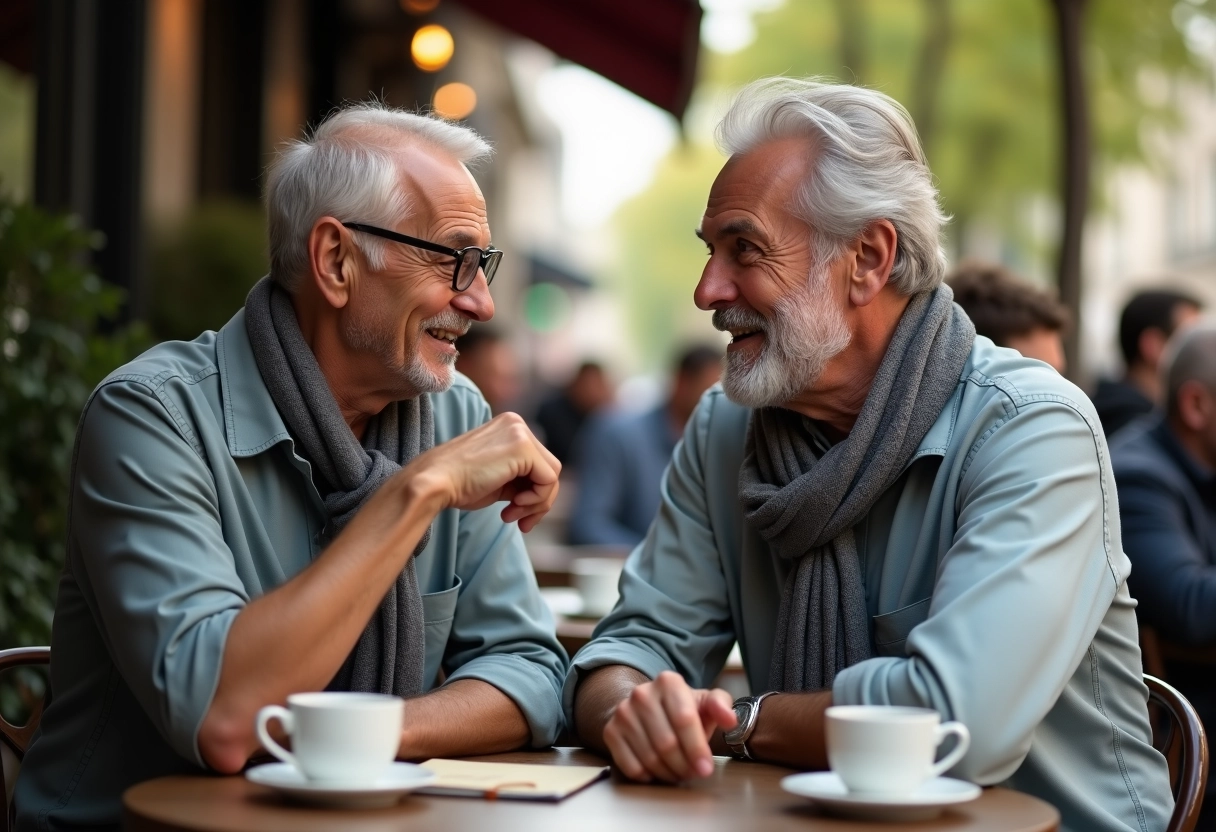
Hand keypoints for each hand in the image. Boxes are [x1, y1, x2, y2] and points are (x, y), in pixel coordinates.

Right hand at [405, 412, 560, 531]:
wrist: (434, 483)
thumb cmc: (457, 484)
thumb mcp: (496, 477)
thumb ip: (520, 478)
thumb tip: (545, 494)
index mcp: (509, 427)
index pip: (538, 463)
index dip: (533, 494)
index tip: (514, 514)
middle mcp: (516, 423)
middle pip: (549, 469)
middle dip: (538, 501)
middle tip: (519, 521)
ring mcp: (520, 432)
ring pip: (552, 475)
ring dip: (537, 503)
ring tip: (513, 515)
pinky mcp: (522, 446)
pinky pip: (548, 480)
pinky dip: (536, 499)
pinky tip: (514, 506)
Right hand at [602, 671, 736, 782]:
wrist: (647, 709)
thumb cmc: (682, 709)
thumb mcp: (705, 702)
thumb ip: (721, 706)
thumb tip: (730, 719)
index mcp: (668, 682)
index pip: (684, 720)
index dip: (697, 748)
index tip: (706, 768)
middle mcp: (642, 693)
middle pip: (667, 743)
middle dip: (684, 765)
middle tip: (693, 773)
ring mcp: (623, 712)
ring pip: (649, 757)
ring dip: (669, 773)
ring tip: (679, 773)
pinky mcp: (611, 731)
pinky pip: (631, 766)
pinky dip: (649, 776)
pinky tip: (659, 771)